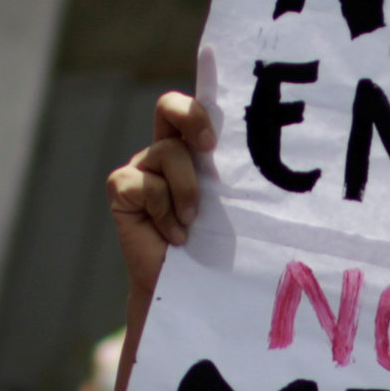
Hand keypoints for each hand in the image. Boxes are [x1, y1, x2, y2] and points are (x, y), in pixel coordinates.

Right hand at [108, 86, 217, 309]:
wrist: (188, 285)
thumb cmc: (216, 244)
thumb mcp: (231, 204)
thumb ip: (235, 176)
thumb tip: (267, 160)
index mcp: (193, 149)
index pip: (196, 109)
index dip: (204, 107)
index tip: (220, 138)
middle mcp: (165, 152)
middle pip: (169, 105)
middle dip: (190, 116)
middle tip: (208, 146)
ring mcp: (141, 168)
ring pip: (168, 152)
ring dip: (187, 190)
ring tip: (192, 223)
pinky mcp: (122, 189)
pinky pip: (146, 184)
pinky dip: (164, 212)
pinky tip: (173, 234)